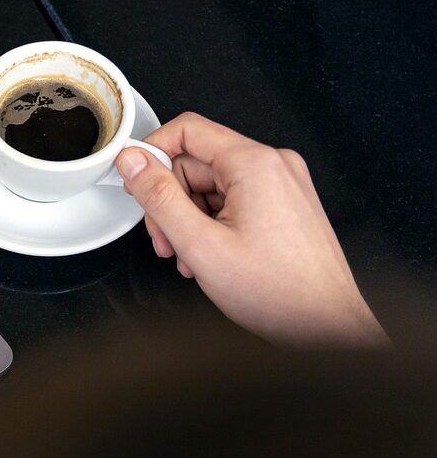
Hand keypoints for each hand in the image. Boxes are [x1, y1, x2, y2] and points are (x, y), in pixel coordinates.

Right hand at [116, 112, 388, 347]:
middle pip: (196, 164)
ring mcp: (282, 185)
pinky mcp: (283, 205)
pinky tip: (207, 256)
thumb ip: (158, 197)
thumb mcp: (199, 244)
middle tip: (164, 239)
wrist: (324, 327)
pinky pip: (231, 201)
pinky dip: (211, 225)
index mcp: (256, 164)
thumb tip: (133, 162)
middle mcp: (274, 166)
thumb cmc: (279, 292)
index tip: (135, 180)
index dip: (152, 154)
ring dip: (189, 220)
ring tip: (188, 257)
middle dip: (171, 201)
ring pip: (210, 187)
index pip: (187, 130)